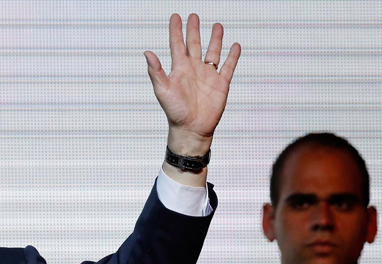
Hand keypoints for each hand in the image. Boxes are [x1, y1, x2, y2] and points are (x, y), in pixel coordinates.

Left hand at [145, 13, 240, 157]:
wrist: (191, 129)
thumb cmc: (175, 112)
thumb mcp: (163, 90)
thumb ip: (156, 71)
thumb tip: (147, 53)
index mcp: (179, 69)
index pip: (177, 44)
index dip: (176, 30)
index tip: (176, 17)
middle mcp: (193, 69)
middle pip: (194, 44)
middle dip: (194, 30)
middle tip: (193, 16)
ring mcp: (208, 75)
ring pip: (213, 52)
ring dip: (215, 39)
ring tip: (217, 26)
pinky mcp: (221, 84)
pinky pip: (228, 67)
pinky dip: (232, 56)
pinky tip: (234, 46)